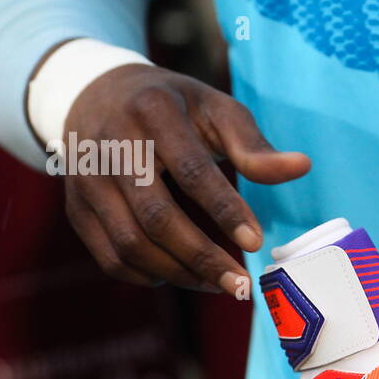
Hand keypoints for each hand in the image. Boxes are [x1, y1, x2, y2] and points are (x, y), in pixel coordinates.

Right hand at [60, 63, 309, 295]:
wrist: (95, 93)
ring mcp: (86, 180)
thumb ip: (253, 145)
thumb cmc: (173, 107)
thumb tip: (302, 167)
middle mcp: (111, 146)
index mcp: (153, 114)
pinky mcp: (75, 207)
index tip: (256, 243)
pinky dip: (147, 276)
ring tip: (219, 284)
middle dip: (203, 258)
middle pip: (156, 217)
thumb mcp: (214, 109)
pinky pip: (109, 257)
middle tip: (242, 285)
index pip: (191, 171)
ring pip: (130, 243)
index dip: (225, 210)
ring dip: (179, 273)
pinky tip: (181, 275)